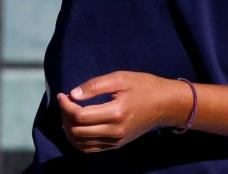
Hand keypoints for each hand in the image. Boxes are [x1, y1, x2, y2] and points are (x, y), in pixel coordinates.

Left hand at [56, 71, 190, 152]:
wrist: (165, 104)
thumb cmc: (144, 86)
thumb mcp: (120, 78)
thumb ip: (95, 85)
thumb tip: (73, 94)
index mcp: (116, 113)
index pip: (80, 116)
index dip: (66, 106)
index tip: (62, 94)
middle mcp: (115, 131)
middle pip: (77, 131)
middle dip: (65, 116)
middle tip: (65, 102)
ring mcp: (116, 141)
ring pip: (81, 143)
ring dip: (69, 129)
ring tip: (68, 113)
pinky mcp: (117, 145)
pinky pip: (91, 149)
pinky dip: (78, 140)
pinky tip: (76, 126)